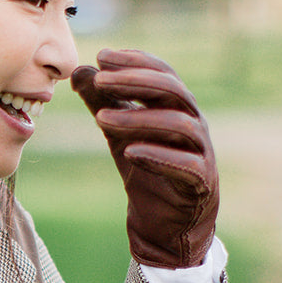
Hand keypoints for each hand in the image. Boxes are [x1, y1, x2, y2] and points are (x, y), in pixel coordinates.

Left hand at [71, 48, 218, 268]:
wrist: (165, 226)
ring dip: (139, 117)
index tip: (102, 56)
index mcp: (177, 108)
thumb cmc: (148, 173)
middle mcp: (193, 123)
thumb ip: (103, 103)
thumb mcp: (119, 135)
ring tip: (101, 118)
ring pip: (179, 124)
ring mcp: (201, 152)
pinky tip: (129, 152)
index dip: (135, 61)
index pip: (162, 72)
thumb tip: (80, 72)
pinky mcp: (201, 182)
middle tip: (100, 78)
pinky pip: (186, 165)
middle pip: (173, 90)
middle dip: (135, 80)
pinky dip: (158, 155)